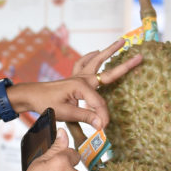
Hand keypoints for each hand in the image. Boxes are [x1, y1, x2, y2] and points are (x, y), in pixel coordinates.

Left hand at [9, 38, 141, 129]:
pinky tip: (96, 52)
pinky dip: (92, 56)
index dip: (102, 116)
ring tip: (122, 41)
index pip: (99, 104)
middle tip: (139, 57)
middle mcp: (83, 78)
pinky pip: (85, 63)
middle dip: (125, 65)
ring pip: (97, 61)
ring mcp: (79, 76)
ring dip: (109, 51)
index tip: (103, 129)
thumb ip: (85, 117)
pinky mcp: (74, 77)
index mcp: (81, 86)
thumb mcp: (65, 113)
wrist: (31, 95)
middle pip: (108, 71)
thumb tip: (102, 124)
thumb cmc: (45, 104)